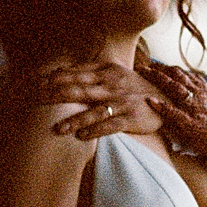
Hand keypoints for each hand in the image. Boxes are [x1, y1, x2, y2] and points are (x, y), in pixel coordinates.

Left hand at [32, 61, 167, 139]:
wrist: (168, 98)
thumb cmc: (134, 87)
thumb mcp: (115, 72)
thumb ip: (90, 71)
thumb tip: (59, 71)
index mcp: (107, 71)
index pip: (77, 73)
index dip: (57, 78)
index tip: (38, 83)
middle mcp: (113, 85)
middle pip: (81, 90)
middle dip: (58, 96)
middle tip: (39, 102)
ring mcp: (123, 102)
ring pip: (94, 111)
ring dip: (75, 120)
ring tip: (58, 129)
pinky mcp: (132, 118)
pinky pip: (111, 125)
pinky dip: (96, 130)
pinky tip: (82, 136)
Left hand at [141, 63, 206, 206]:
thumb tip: (201, 83)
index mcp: (205, 91)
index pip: (184, 74)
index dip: (168, 68)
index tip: (154, 64)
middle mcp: (200, 96)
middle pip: (176, 76)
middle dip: (159, 69)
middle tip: (142, 65)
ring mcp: (195, 109)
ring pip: (174, 88)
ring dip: (157, 79)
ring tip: (143, 73)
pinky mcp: (191, 124)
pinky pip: (174, 112)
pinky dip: (161, 105)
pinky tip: (149, 100)